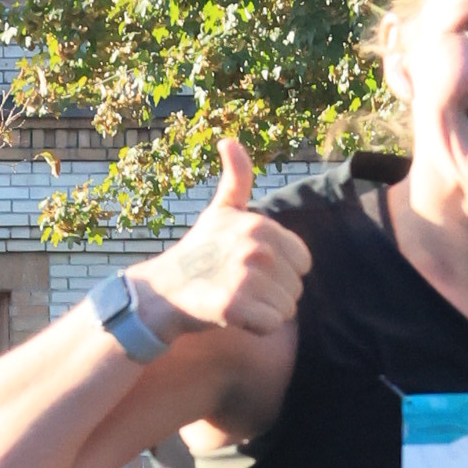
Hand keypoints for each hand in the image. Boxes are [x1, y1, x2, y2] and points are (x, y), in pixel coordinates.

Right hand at [137, 135, 310, 339]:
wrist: (164, 290)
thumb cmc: (200, 252)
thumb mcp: (221, 210)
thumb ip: (236, 178)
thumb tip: (228, 140)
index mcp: (261, 225)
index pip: (304, 262)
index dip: (281, 271)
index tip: (251, 268)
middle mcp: (256, 248)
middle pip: (296, 288)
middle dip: (273, 294)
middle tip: (241, 286)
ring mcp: (244, 277)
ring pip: (286, 309)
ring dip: (264, 312)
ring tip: (236, 298)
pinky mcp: (233, 306)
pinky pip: (271, 325)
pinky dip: (256, 327)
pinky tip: (233, 316)